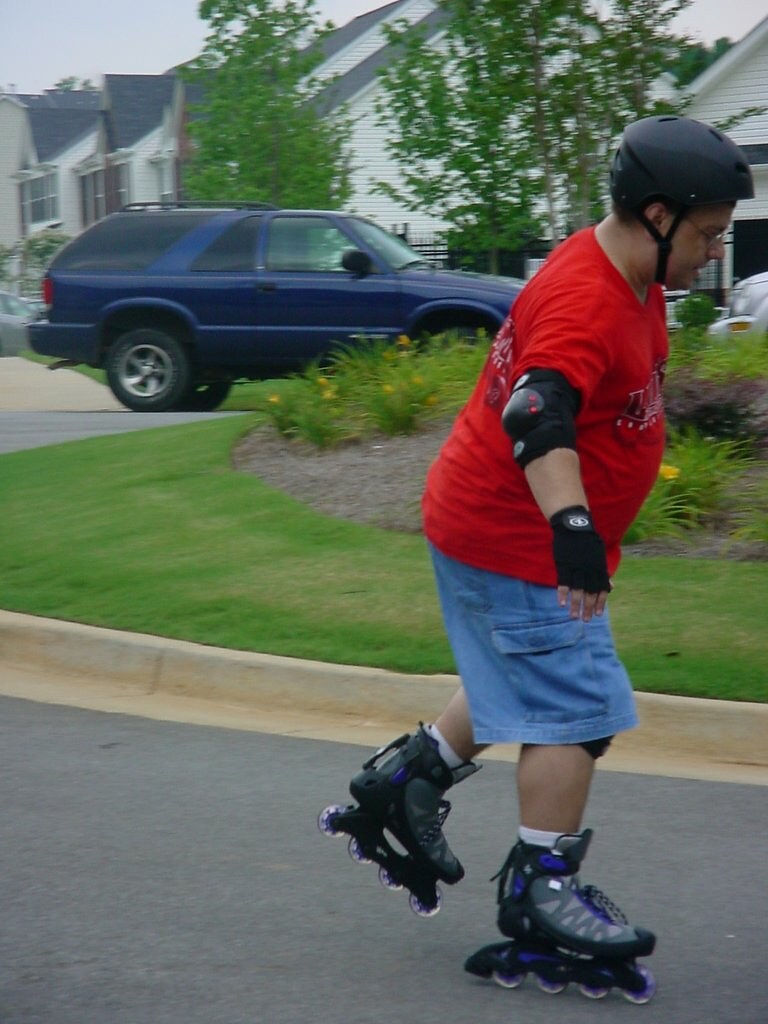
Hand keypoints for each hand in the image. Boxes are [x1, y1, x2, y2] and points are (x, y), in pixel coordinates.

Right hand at [549, 506, 610, 620]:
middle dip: (589, 608)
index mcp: (599, 567)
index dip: (601, 602)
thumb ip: (604, 573)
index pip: (602, 589)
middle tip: (586, 620)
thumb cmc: (587, 541)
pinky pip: (563, 582)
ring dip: (575, 605)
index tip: (599, 614)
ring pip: (577, 590)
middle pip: (590, 592)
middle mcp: (589, 570)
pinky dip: (562, 593)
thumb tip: (612, 587)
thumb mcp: (599, 555)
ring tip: (573, 616)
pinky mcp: (564, 564)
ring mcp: (576, 567)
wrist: (574, 525)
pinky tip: (561, 604)